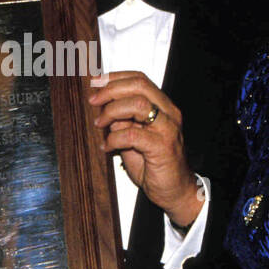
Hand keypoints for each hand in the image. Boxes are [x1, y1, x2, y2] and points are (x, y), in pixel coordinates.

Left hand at [88, 71, 203, 226]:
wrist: (174, 191)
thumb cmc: (154, 164)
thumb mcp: (132, 137)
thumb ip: (121, 121)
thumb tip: (102, 107)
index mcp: (162, 107)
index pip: (139, 79)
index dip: (115, 77)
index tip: (95, 82)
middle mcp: (168, 113)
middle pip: (140, 86)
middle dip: (111, 90)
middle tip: (93, 100)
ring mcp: (168, 129)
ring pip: (139, 105)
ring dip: (113, 111)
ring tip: (100, 124)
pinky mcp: (163, 147)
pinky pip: (133, 134)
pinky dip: (115, 138)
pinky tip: (108, 146)